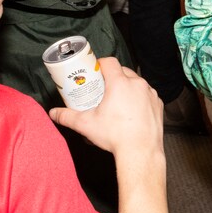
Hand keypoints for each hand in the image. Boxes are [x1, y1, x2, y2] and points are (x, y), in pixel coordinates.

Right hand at [49, 57, 163, 155]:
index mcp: (120, 83)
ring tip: (116, 99)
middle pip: (123, 71)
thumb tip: (53, 113)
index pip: (110, 62)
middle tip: (101, 87)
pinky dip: (138, 97)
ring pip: (136, 82)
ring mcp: (150, 93)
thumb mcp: (86, 124)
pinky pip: (146, 94)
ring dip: (126, 86)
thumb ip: (67, 116)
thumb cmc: (115, 135)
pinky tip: (130, 109)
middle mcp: (138, 84)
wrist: (140, 150)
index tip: (94, 71)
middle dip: (112, 76)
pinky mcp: (158, 103)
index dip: (100, 64)